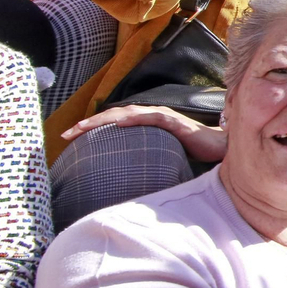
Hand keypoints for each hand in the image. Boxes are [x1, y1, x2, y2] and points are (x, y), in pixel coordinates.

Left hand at [60, 104, 225, 162]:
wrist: (220, 148)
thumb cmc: (193, 151)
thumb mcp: (161, 154)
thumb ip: (144, 157)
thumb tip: (123, 173)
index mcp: (146, 123)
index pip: (113, 122)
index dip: (90, 128)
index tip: (70, 138)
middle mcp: (152, 115)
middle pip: (114, 116)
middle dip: (88, 124)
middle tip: (66, 134)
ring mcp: (163, 117)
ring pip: (127, 114)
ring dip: (103, 119)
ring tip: (83, 126)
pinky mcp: (175, 122)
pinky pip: (152, 118)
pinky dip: (134, 119)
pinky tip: (119, 123)